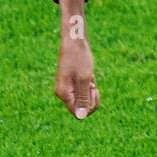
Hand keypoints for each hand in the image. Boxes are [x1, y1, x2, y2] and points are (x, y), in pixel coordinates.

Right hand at [55, 0, 100, 119]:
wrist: (75, 40)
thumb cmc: (79, 58)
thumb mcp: (85, 79)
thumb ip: (83, 98)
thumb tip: (81, 116)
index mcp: (63, 94)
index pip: (78, 113)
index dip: (89, 106)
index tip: (93, 91)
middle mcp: (63, 93)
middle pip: (81, 108)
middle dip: (91, 98)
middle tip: (92, 84)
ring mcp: (67, 88)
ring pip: (84, 100)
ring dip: (91, 91)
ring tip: (90, 77)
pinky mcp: (72, 83)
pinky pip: (84, 91)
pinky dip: (90, 85)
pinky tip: (89, 74)